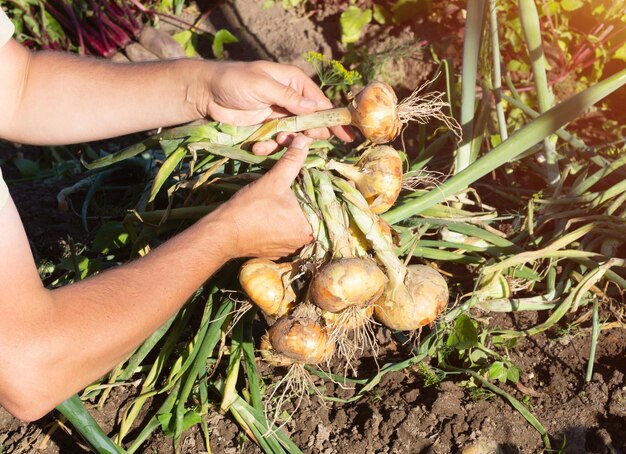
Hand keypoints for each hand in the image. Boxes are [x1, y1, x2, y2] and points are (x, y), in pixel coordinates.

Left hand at [203, 61, 352, 153]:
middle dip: (308, 134)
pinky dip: (269, 147)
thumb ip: (289, 98)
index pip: (320, 102)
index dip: (333, 119)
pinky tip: (257, 146)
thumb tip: (315, 108)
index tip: (346, 134)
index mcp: (293, 82)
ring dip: (286, 143)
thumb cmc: (234, 81)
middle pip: (311, 122)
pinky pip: (276, 143)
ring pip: (294, 136)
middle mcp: (290, 100)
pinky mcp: (265, 129)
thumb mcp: (263, 85)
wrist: (206, 93)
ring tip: (274, 140)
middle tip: (301, 139)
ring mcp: (278, 116)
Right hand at [210, 134, 313, 258]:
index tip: (302, 180)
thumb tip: (304, 140)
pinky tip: (270, 213)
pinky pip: (284, 232)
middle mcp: (304, 241)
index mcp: (310, 227)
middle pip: (308, 212)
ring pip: (296, 222)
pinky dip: (279, 223)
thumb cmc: (249, 208)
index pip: (319, 203)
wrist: (222, 234)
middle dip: (299, 198)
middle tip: (288, 189)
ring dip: (289, 211)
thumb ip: (292, 161)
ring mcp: (290, 248)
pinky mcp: (277, 251)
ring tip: (278, 200)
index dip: (312, 187)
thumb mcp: (273, 180)